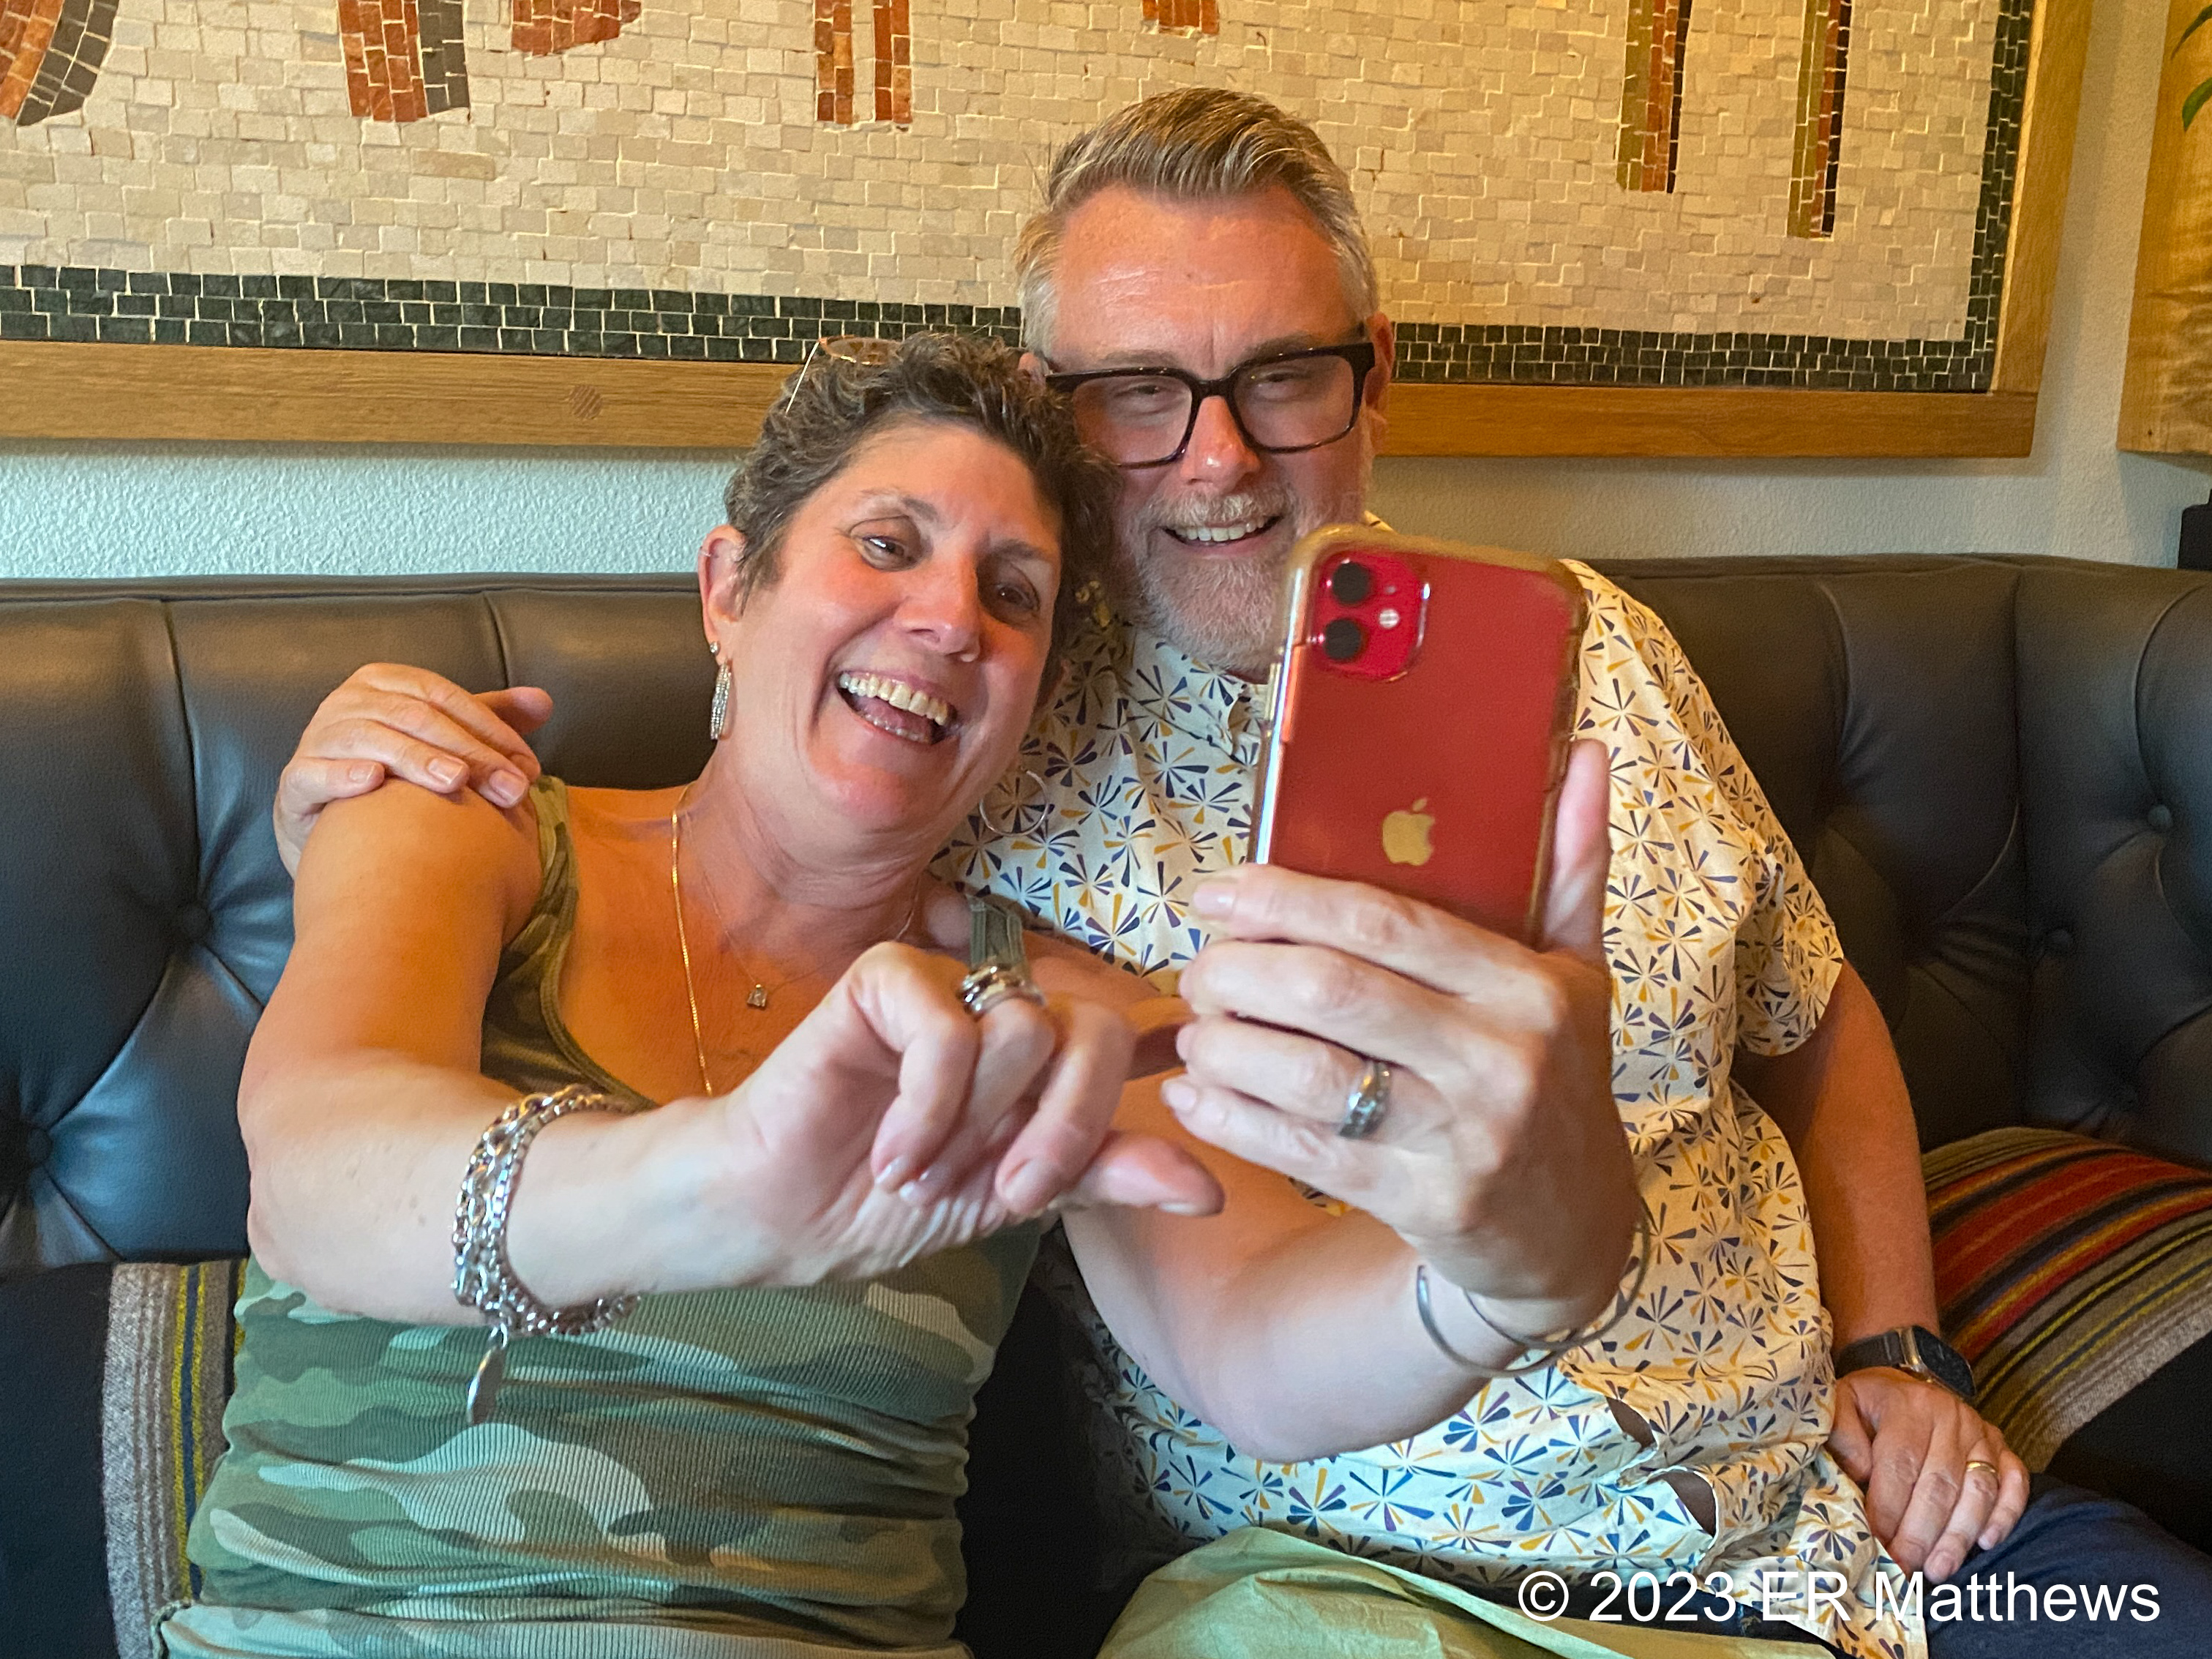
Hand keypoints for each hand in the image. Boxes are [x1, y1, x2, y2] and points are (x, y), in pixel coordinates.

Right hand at [274, 664, 552, 873]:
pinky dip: (342, 774)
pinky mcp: (294, 782)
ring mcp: (317, 739)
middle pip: (415, 717)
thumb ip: (488, 720)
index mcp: (385, 684)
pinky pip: (314, 773)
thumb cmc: (396, 781)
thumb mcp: (442, 743)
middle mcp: (347, 703)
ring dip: (415, 759)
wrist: (334, 835)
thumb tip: (544, 701)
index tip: (528, 767)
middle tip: (509, 789)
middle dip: (469, 752)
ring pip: (369, 738)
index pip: (444, 698)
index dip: (490, 729)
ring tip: (454, 782)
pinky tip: (372, 782)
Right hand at [713, 941, 1220, 1286]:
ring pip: (1022, 1030)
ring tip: (921, 1169)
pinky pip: (949, 1031)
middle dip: (1060, 1130)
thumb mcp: (1015, 1199)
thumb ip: (1106, 1176)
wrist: (785, 1215)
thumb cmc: (894, 1202)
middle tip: (1005, 1193)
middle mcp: (1007, 1011)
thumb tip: (1208, 1189)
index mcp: (1046, 1060)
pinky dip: (925, 1108)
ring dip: (973, 1127)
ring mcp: (948, 986)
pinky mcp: (886, 978)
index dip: (1139, 1072)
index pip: (1128, 1038)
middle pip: (1095, 1030)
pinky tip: (891, 1153)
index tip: (1123, 1118)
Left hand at [1162, 740, 1638, 1332]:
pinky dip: (1234, 1120)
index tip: (1218, 893)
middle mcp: (1499, 1057)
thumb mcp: (1578, 973)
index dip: (1284, 899)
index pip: (1384, 921)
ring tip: (1193, 1028)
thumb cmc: (1558, 1080)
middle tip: (1200, 968)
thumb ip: (1572, 863)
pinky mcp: (1426, 1204)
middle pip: (1332, 991)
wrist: (1574, 1233)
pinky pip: (1305, 1153)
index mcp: (1528, 987)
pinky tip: (1194, 1096)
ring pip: (1310, 1076)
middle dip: (1241, 971)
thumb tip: (1580, 748)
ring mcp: (1463, 1137)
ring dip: (1227, 1046)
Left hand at [1829, 1367, 2029, 1580]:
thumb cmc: (1870, 1405)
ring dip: (1958, 1535)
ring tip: (1937, 1569)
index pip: (1900, 1464)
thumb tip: (1858, 1474)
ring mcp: (1982, 1434)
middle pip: (1940, 1484)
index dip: (1888, 1508)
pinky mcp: (2003, 1449)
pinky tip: (1985, 1543)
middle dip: (1920, 1533)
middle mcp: (1951, 1417)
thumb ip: (1842, 1436)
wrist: (1906, 1384)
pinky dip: (2004, 1515)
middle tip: (1904, 1568)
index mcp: (1909, 1405)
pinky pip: (2014, 1483)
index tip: (1877, 1544)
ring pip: (1977, 1491)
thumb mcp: (1842, 1405)